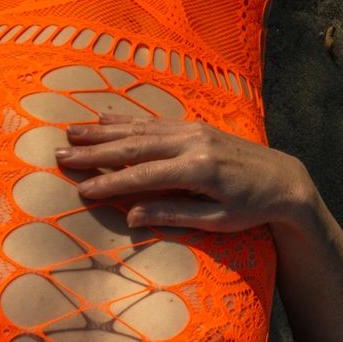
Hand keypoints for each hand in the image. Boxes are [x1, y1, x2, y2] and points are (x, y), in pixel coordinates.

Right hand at [57, 116, 313, 233]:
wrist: (282, 179)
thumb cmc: (249, 208)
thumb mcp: (215, 221)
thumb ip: (173, 215)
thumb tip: (132, 217)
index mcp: (198, 170)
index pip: (144, 176)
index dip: (111, 183)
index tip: (82, 191)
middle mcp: (192, 143)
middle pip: (134, 146)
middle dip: (94, 152)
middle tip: (60, 155)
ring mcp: (192, 130)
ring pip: (139, 130)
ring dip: (102, 132)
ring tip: (70, 134)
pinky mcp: (193, 127)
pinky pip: (152, 122)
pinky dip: (125, 121)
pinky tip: (102, 120)